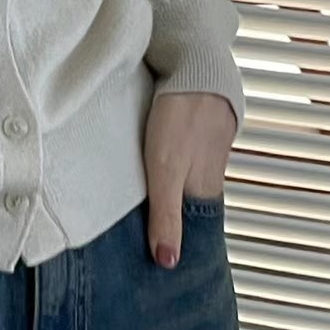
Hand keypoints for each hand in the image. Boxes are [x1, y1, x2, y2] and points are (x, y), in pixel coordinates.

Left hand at [143, 90, 236, 269]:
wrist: (194, 65)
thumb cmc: (181, 118)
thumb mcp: (167, 172)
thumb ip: (166, 215)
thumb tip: (168, 262)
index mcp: (203, 190)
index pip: (189, 230)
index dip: (171, 245)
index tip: (149, 265)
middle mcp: (203, 175)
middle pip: (180, 209)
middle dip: (159, 224)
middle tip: (130, 244)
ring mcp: (195, 153)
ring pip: (174, 184)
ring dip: (154, 197)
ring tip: (126, 214)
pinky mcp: (183, 132)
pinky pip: (170, 161)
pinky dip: (154, 171)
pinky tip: (134, 173)